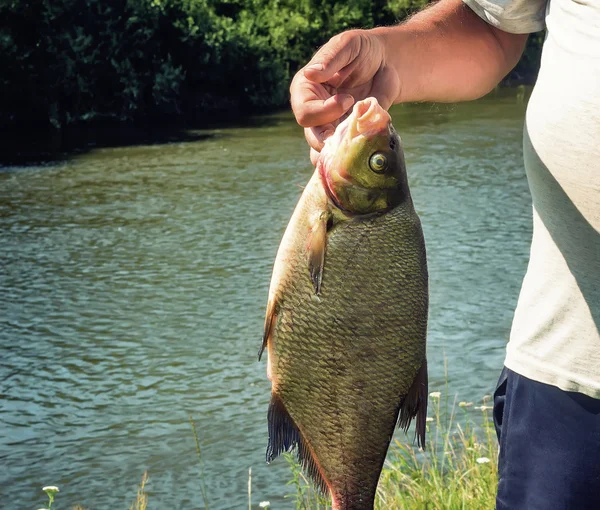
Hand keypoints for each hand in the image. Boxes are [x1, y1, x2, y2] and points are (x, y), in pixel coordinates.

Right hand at [290, 29, 399, 163]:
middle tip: (355, 127)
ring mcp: (328, 127)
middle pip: (312, 137)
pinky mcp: (345, 137)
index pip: (305, 113)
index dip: (325, 111)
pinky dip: (351, 160)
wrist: (386, 64)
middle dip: (332, 138)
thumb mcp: (347, 45)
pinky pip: (341, 157)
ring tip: (356, 150)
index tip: (348, 99)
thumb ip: (330, 59)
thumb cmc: (362, 50)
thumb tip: (310, 74)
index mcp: (305, 90)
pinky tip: (361, 158)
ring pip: (324, 152)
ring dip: (341, 154)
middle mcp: (313, 112)